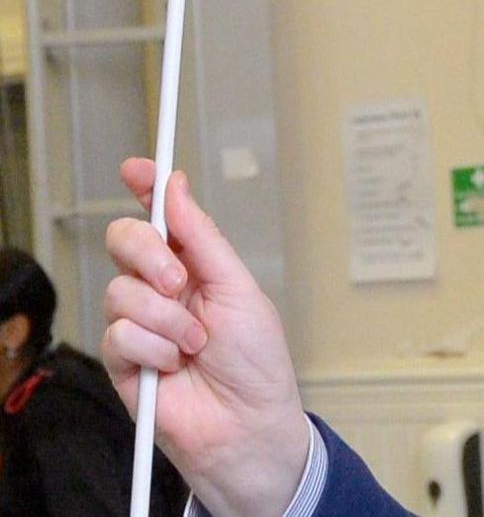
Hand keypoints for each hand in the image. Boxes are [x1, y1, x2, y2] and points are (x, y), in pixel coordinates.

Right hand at [103, 158, 308, 516]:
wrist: (248, 423)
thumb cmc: (257, 361)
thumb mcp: (239, 288)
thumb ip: (202, 238)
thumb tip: (176, 187)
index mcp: (196, 265)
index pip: (161, 218)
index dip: (146, 189)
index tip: (138, 168)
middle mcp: (163, 289)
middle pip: (126, 242)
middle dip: (150, 254)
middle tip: (180, 282)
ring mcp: (140, 323)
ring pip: (121, 290)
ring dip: (167, 318)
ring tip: (196, 344)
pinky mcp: (123, 359)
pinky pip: (119, 333)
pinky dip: (155, 349)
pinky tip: (175, 366)